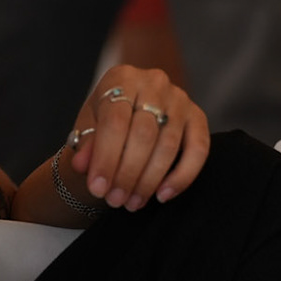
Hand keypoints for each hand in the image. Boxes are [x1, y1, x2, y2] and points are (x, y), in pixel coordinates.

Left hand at [64, 66, 208, 210]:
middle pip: (143, 133)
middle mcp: (155, 82)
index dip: (106, 158)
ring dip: (149, 180)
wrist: (130, 114)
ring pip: (168, 145)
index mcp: (122, 78)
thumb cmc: (106, 121)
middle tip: (115, 200)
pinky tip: (163, 195)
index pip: (115, 121)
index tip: (97, 188)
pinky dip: (182, 176)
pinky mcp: (198, 117)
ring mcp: (180, 98)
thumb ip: (86, 145)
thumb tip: (82, 165)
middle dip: (128, 173)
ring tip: (132, 202)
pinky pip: (198, 150)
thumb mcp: (88, 128)